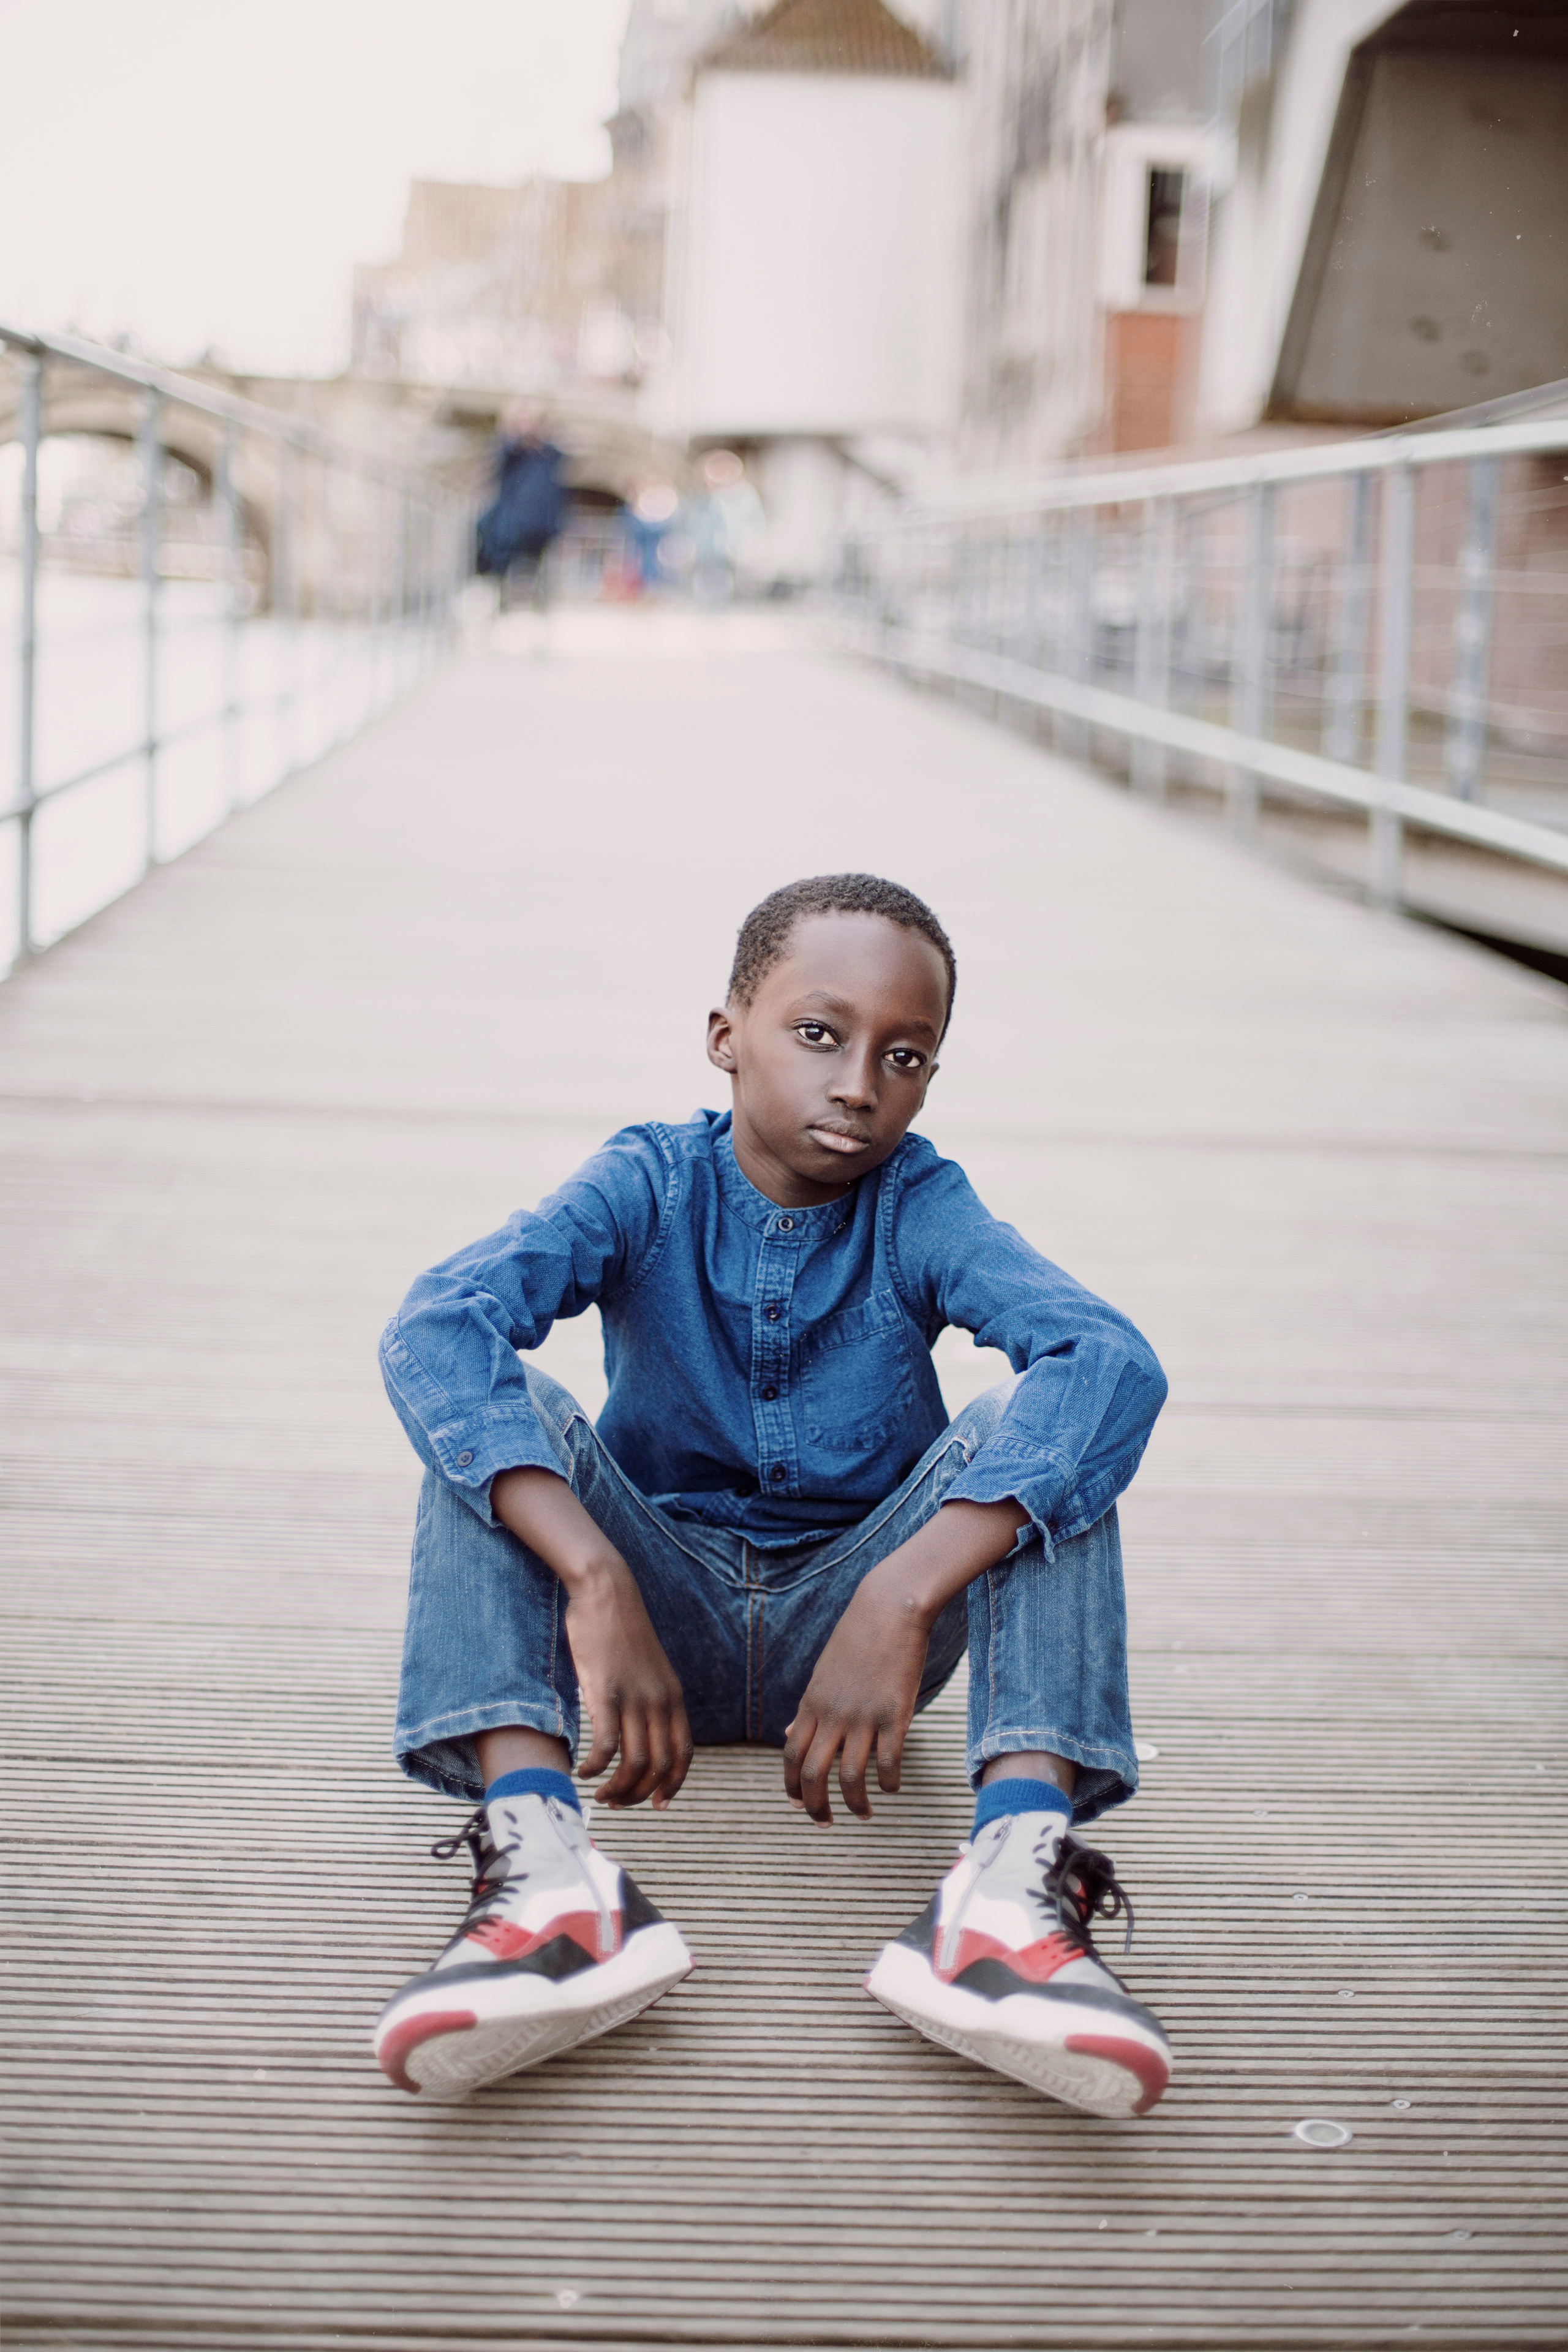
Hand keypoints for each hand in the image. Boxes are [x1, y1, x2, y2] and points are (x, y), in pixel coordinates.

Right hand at [563, 1559, 693, 1810]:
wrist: (607, 1593)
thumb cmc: (621, 1631)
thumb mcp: (649, 1668)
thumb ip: (650, 1699)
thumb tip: (641, 1730)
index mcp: (673, 1696)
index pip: (684, 1754)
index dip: (673, 1785)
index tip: (659, 1804)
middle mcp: (659, 1701)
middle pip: (659, 1766)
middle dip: (639, 1795)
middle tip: (618, 1803)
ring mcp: (633, 1698)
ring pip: (634, 1763)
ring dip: (617, 1789)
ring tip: (600, 1794)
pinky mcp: (605, 1693)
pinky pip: (605, 1746)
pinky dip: (595, 1768)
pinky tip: (582, 1771)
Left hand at [781, 1498, 1030, 1823]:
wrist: (889, 1607)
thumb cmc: (858, 1637)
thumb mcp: (824, 1672)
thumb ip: (809, 1706)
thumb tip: (791, 1731)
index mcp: (812, 1703)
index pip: (791, 1755)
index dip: (791, 1787)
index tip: (799, 1805)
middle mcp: (832, 1713)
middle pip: (813, 1774)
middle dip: (815, 1807)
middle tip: (826, 1823)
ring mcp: (863, 1714)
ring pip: (850, 1776)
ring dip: (855, 1804)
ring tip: (864, 1814)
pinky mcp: (894, 1713)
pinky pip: (888, 1762)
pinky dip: (889, 1783)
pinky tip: (892, 1788)